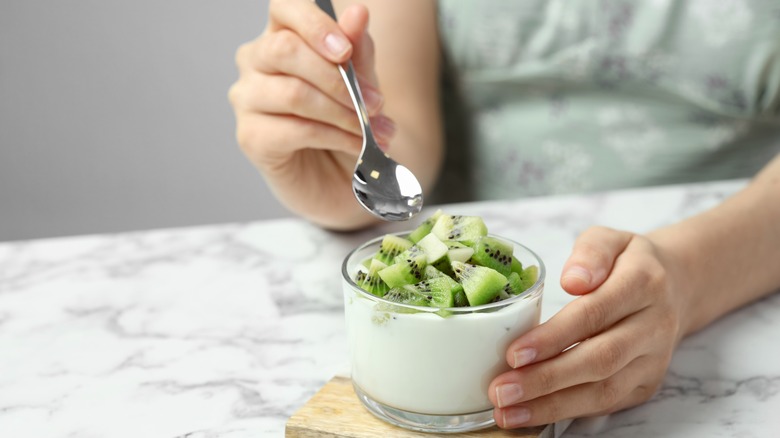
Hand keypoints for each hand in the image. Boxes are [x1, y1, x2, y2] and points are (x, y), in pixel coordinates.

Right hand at [228, 0, 393, 229]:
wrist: (346, 178)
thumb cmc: (347, 122)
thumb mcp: (362, 84)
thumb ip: (357, 50)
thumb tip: (357, 12)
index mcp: (281, 35)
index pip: (284, 8)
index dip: (315, 24)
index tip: (346, 52)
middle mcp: (255, 62)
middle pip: (285, 50)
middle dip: (338, 78)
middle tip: (375, 103)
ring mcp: (247, 99)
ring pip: (294, 93)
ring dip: (343, 113)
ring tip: (373, 130)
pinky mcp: (251, 137)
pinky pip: (296, 130)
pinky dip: (336, 138)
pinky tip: (358, 146)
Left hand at [488, 226, 687, 427]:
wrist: (675, 288)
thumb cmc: (626, 263)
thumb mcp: (609, 239)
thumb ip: (590, 252)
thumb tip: (573, 280)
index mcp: (643, 284)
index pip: (594, 314)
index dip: (553, 337)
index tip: (514, 353)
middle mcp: (654, 326)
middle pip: (599, 359)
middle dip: (546, 379)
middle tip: (501, 390)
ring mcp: (653, 361)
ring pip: (603, 391)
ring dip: (552, 406)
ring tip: (507, 412)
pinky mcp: (646, 385)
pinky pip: (606, 405)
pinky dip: (567, 413)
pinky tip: (531, 414)